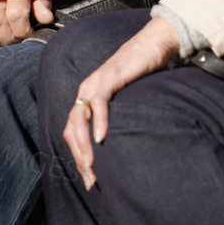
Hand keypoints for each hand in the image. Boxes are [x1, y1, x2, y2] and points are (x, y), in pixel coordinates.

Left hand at [63, 16, 180, 188]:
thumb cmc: (142, 74)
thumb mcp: (125, 100)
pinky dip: (99, 121)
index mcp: (87, 98)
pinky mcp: (110, 77)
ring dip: (83, 144)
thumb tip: (117, 143)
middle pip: (71, 128)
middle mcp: (86, 91)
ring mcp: (96, 83)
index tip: (89, 178)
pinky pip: (99, 102)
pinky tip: (101, 137)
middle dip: (78, 156)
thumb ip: (116, 116)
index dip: (77, 156)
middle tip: (90, 179)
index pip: (72, 132)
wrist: (153, 45)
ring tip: (91, 165)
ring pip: (79, 118)